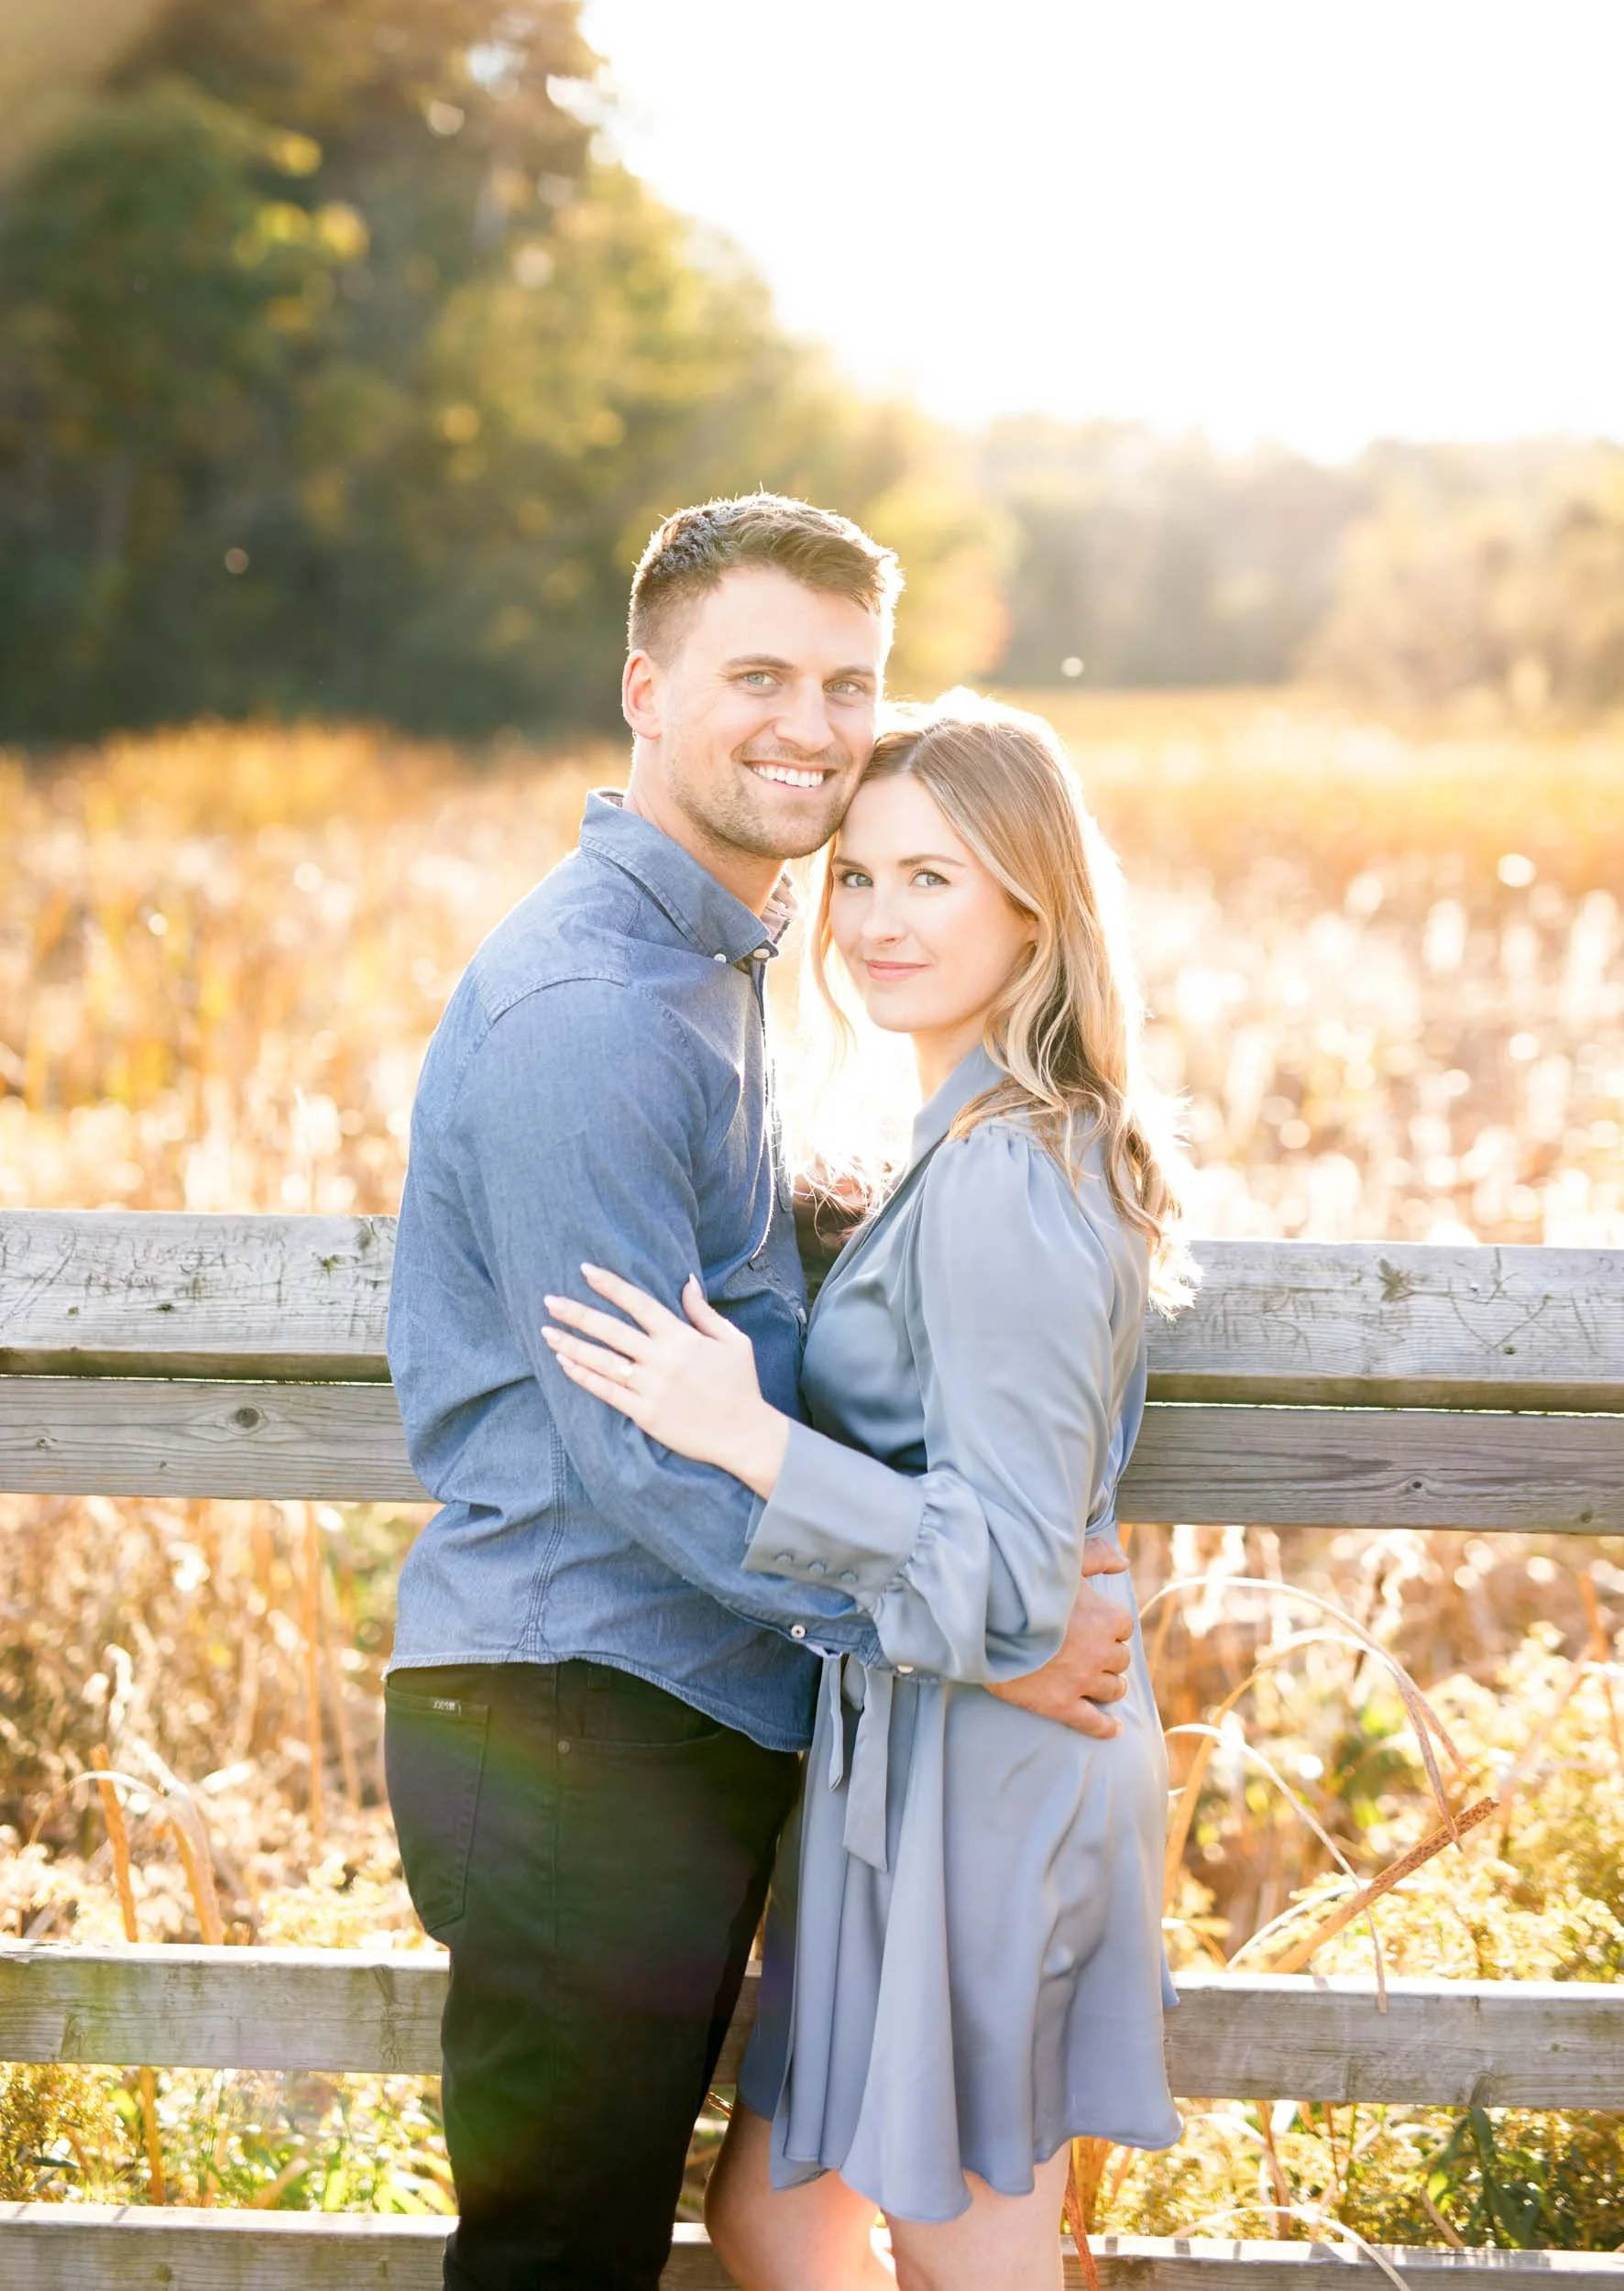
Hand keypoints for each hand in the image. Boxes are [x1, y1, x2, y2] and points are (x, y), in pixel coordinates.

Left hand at [542, 1266, 790, 1496]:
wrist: (744, 1434)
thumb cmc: (741, 1384)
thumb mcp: (733, 1340)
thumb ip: (703, 1311)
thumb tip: (685, 1281)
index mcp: (682, 1337)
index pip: (638, 1303)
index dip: (610, 1285)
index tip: (585, 1271)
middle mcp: (662, 1359)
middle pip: (611, 1330)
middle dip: (577, 1313)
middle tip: (549, 1300)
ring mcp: (651, 1388)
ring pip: (602, 1361)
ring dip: (571, 1344)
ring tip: (546, 1331)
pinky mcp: (645, 1414)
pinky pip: (606, 1392)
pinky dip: (583, 1376)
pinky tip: (564, 1363)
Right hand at [986, 1546, 1133, 1739]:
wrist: (982, 1619)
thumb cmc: (1023, 1585)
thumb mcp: (1063, 1562)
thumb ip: (1097, 1555)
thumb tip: (1123, 1562)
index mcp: (1106, 1617)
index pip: (1123, 1626)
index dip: (1108, 1624)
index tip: (1094, 1624)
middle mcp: (1099, 1651)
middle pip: (1120, 1659)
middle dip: (1109, 1655)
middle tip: (1091, 1652)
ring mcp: (1081, 1680)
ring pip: (1112, 1690)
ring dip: (1110, 1685)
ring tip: (1101, 1684)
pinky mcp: (1059, 1704)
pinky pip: (1092, 1723)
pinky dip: (1105, 1728)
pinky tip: (1114, 1730)